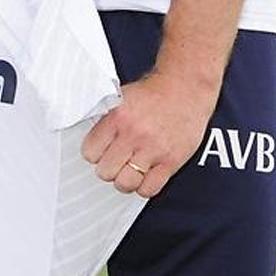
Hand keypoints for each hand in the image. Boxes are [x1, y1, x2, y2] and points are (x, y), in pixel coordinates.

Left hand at [81, 72, 215, 197]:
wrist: (186, 87)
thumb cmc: (154, 93)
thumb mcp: (121, 98)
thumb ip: (105, 121)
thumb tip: (91, 143)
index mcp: (117, 117)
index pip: (90, 153)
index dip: (95, 154)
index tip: (102, 152)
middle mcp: (134, 133)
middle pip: (105, 171)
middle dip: (109, 169)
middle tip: (117, 162)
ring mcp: (153, 148)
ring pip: (125, 183)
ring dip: (125, 181)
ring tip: (130, 172)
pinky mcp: (171, 160)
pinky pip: (149, 189)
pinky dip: (145, 187)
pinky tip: (146, 176)